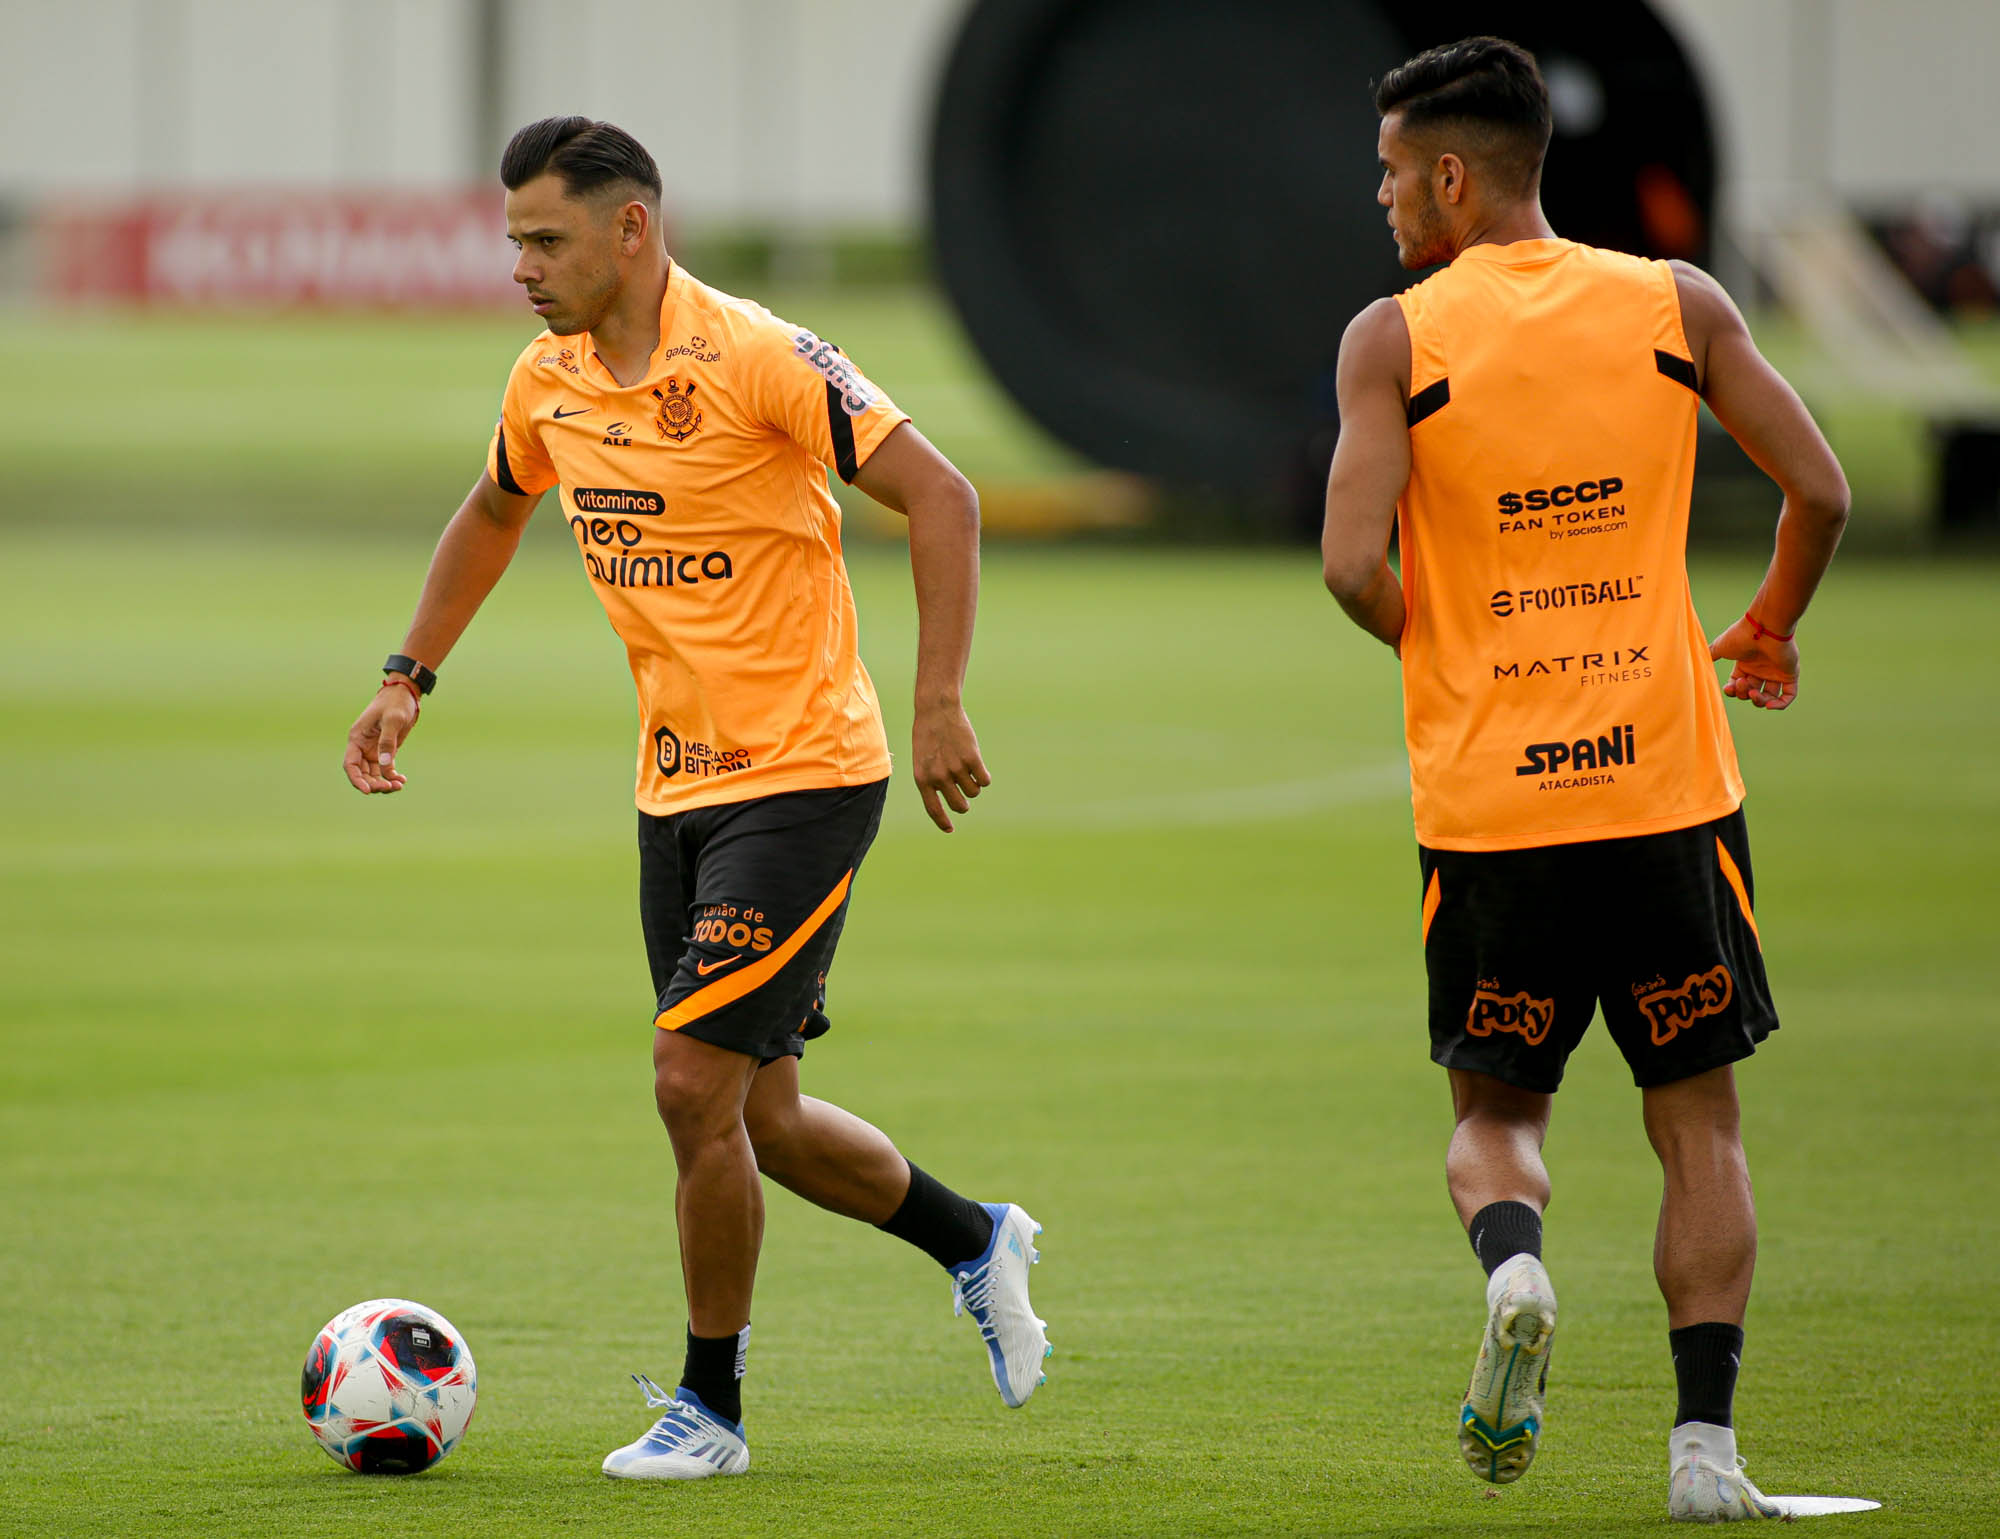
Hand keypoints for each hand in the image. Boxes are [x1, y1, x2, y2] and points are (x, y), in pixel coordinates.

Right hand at [343, 683, 419, 791]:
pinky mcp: (386, 751)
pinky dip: (392, 777)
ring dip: (384, 782)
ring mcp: (374, 750)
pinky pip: (385, 769)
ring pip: (373, 774)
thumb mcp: (392, 720)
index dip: (356, 779)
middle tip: (389, 787)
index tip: (367, 790)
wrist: (405, 695)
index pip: (350, 764)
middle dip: (373, 784)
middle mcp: (362, 746)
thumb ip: (387, 742)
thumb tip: (384, 765)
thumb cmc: (395, 703)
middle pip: (362, 773)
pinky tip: (402, 780)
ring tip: (398, 785)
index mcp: (357, 738)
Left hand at [912, 701, 989, 832]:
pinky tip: (978, 765)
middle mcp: (939, 777)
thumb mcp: (923, 760)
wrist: (937, 710)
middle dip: (964, 804)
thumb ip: (933, 781)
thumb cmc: (928, 736)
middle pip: (959, 805)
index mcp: (922, 779)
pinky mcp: (972, 759)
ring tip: (967, 770)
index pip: (934, 809)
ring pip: (974, 792)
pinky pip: (984, 780)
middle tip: (965, 795)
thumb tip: (951, 800)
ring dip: (974, 785)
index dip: (943, 822)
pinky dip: (984, 777)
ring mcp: (956, 769)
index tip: (950, 829)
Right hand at [1708, 616, 1798, 709]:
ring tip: (1753, 693)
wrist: (1764, 626)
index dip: (1733, 691)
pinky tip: (1768, 705)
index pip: (1739, 685)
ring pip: (1769, 696)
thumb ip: (1710, 656)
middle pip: (1752, 692)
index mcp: (1747, 663)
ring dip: (1758, 701)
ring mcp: (1777, 672)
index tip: (1729, 688)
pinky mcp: (1790, 674)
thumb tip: (1698, 663)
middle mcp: (1762, 669)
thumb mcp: (1720, 647)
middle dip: (1744, 694)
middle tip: (1743, 683)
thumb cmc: (1741, 635)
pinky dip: (1779, 704)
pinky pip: (1789, 696)